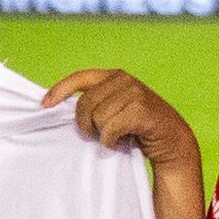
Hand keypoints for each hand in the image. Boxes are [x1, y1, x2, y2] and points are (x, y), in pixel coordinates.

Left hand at [41, 66, 198, 170]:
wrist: (173, 141)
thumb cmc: (139, 128)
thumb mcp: (116, 108)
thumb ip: (96, 101)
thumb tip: (58, 106)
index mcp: (115, 76)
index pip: (80, 77)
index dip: (60, 90)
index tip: (45, 105)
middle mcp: (125, 80)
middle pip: (85, 104)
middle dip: (85, 124)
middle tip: (94, 135)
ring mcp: (135, 93)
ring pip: (98, 118)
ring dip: (102, 135)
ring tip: (115, 137)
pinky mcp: (142, 110)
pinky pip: (111, 129)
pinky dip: (111, 141)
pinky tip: (121, 142)